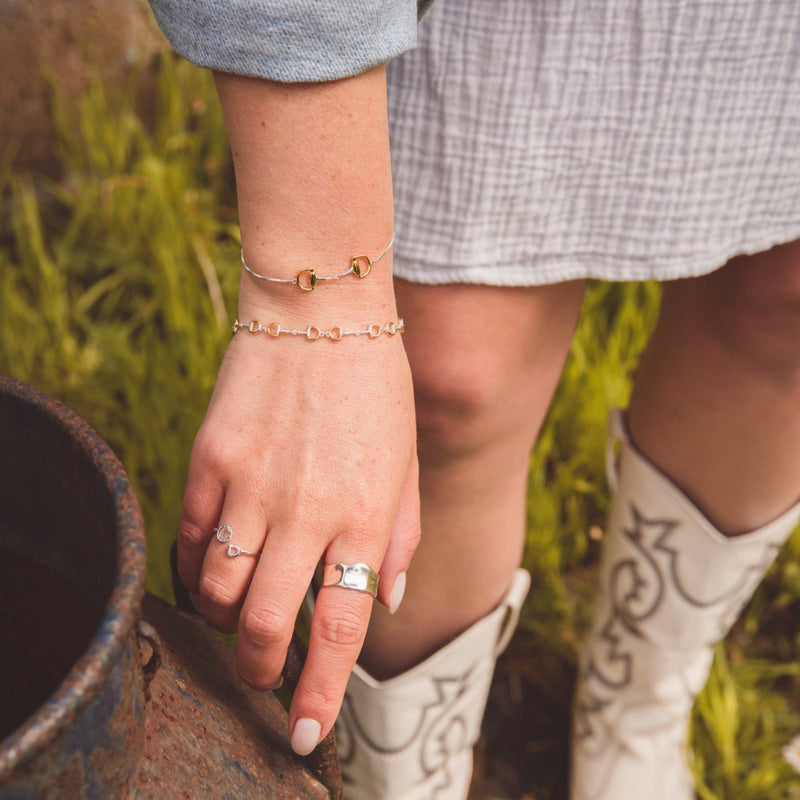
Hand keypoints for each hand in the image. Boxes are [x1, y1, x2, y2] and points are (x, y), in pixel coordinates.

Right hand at [176, 282, 419, 754]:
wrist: (321, 310)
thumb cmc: (376, 387)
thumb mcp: (407, 459)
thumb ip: (398, 535)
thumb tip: (385, 599)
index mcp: (364, 514)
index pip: (341, 626)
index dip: (320, 690)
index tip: (306, 732)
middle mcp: (306, 510)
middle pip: (267, 625)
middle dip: (263, 669)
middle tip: (266, 675)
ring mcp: (252, 485)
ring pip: (220, 593)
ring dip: (229, 621)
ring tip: (243, 616)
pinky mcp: (210, 460)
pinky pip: (191, 540)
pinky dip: (198, 572)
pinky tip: (213, 572)